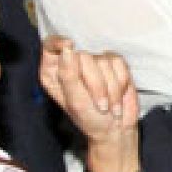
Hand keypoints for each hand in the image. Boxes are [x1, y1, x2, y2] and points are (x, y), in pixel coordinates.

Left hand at [40, 37, 139, 171]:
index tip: (69, 47)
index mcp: (54, 72)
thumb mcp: (75, 101)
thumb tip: (67, 49)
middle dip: (95, 83)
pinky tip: (117, 96)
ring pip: (103, 60)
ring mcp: (94, 62)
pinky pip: (118, 62)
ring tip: (108, 105)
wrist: (116, 129)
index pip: (50, 45)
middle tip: (100, 104)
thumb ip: (68, 75)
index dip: (59, 42)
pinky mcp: (113, 63)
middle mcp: (73, 63)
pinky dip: (121, 82)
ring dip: (110, 87)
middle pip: (83, 56)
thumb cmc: (89, 119)